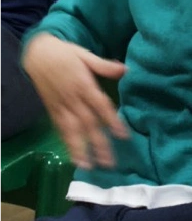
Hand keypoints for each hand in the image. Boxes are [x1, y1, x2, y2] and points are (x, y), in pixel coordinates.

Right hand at [22, 33, 127, 168]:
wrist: (37, 54)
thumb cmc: (65, 54)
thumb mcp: (85, 55)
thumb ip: (105, 65)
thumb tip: (126, 70)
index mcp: (83, 84)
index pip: (100, 106)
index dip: (112, 121)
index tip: (123, 136)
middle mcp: (72, 99)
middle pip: (88, 124)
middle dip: (99, 143)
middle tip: (109, 162)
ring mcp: (61, 107)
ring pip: (72, 131)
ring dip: (81, 149)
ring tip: (90, 166)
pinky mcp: (52, 111)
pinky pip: (60, 130)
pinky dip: (67, 145)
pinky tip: (74, 157)